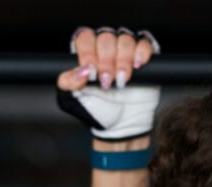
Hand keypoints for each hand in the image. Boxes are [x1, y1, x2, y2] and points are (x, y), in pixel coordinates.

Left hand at [56, 26, 161, 141]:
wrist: (121, 124)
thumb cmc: (97, 109)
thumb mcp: (72, 99)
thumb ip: (66, 83)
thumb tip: (79, 71)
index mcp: (87, 52)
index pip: (85, 38)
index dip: (88, 54)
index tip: (91, 74)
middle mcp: (105, 47)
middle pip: (105, 38)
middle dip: (106, 62)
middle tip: (107, 82)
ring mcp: (125, 49)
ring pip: (125, 40)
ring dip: (123, 61)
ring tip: (122, 80)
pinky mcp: (143, 55)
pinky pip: (144, 43)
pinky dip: (141, 53)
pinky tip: (137, 66)